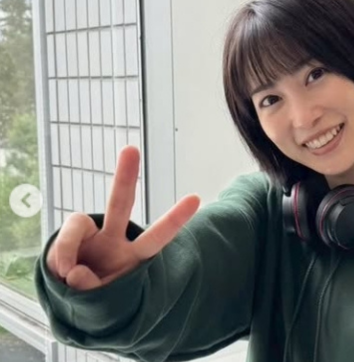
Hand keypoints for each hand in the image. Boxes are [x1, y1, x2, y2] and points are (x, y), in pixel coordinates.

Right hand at [46, 145, 200, 290]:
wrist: (74, 298)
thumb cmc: (99, 295)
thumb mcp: (105, 300)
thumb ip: (93, 288)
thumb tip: (75, 273)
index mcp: (136, 256)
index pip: (157, 237)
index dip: (174, 219)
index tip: (196, 197)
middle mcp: (115, 240)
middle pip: (119, 204)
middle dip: (124, 177)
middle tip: (130, 149)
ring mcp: (88, 239)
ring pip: (77, 222)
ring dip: (68, 246)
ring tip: (72, 278)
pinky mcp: (66, 242)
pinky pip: (62, 249)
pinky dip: (61, 265)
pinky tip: (63, 276)